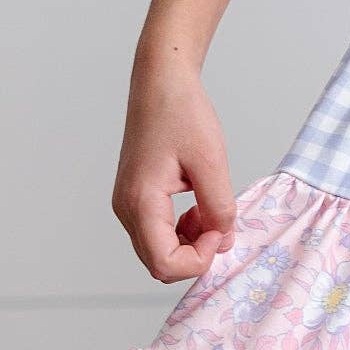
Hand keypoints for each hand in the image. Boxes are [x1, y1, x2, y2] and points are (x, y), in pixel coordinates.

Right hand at [113, 60, 237, 282]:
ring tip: (209, 213)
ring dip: (189, 245)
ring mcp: (127, 205)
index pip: (165, 263)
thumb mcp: (211, 161)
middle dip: (195, 255)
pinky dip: (182, 233)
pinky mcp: (135, 199)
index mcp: (141, 201)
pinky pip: (157, 234)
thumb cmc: (181, 113)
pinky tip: (198, 209)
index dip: (199, 260)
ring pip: (158, 252)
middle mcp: (127, 208)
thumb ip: (219, 207)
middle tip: (218, 225)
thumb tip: (222, 239)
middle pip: (159, 264)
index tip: (219, 230)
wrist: (161, 85)